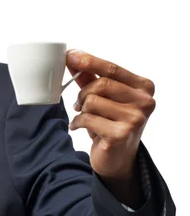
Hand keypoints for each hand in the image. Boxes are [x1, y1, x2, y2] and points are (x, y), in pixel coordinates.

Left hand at [66, 49, 155, 180]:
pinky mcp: (121, 135)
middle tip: (78, 104)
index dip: (88, 61)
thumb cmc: (111, 124)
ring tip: (83, 117)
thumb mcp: (104, 98)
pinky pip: (88, 119)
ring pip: (92, 101)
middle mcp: (144, 102)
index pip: (112, 68)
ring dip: (81, 109)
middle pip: (101, 84)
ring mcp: (135, 119)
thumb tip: (73, 57)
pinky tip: (78, 127)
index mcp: (143, 87)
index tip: (70, 55)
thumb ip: (91, 77)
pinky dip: (77, 122)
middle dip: (83, 93)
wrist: (117, 159)